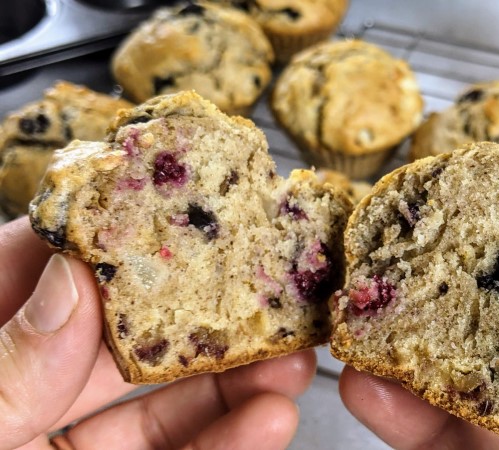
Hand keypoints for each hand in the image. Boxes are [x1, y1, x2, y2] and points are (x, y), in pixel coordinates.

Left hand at [1, 218, 316, 449]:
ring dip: (233, 384)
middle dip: (202, 314)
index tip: (179, 213)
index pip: (38, 269)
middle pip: (121, 335)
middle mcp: (21, 391)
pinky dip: (223, 445)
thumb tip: (72, 280)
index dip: (109, 233)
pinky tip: (265, 423)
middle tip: (265, 296)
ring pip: (158, 403)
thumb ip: (0, 369)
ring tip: (291, 365)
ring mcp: (62, 443)